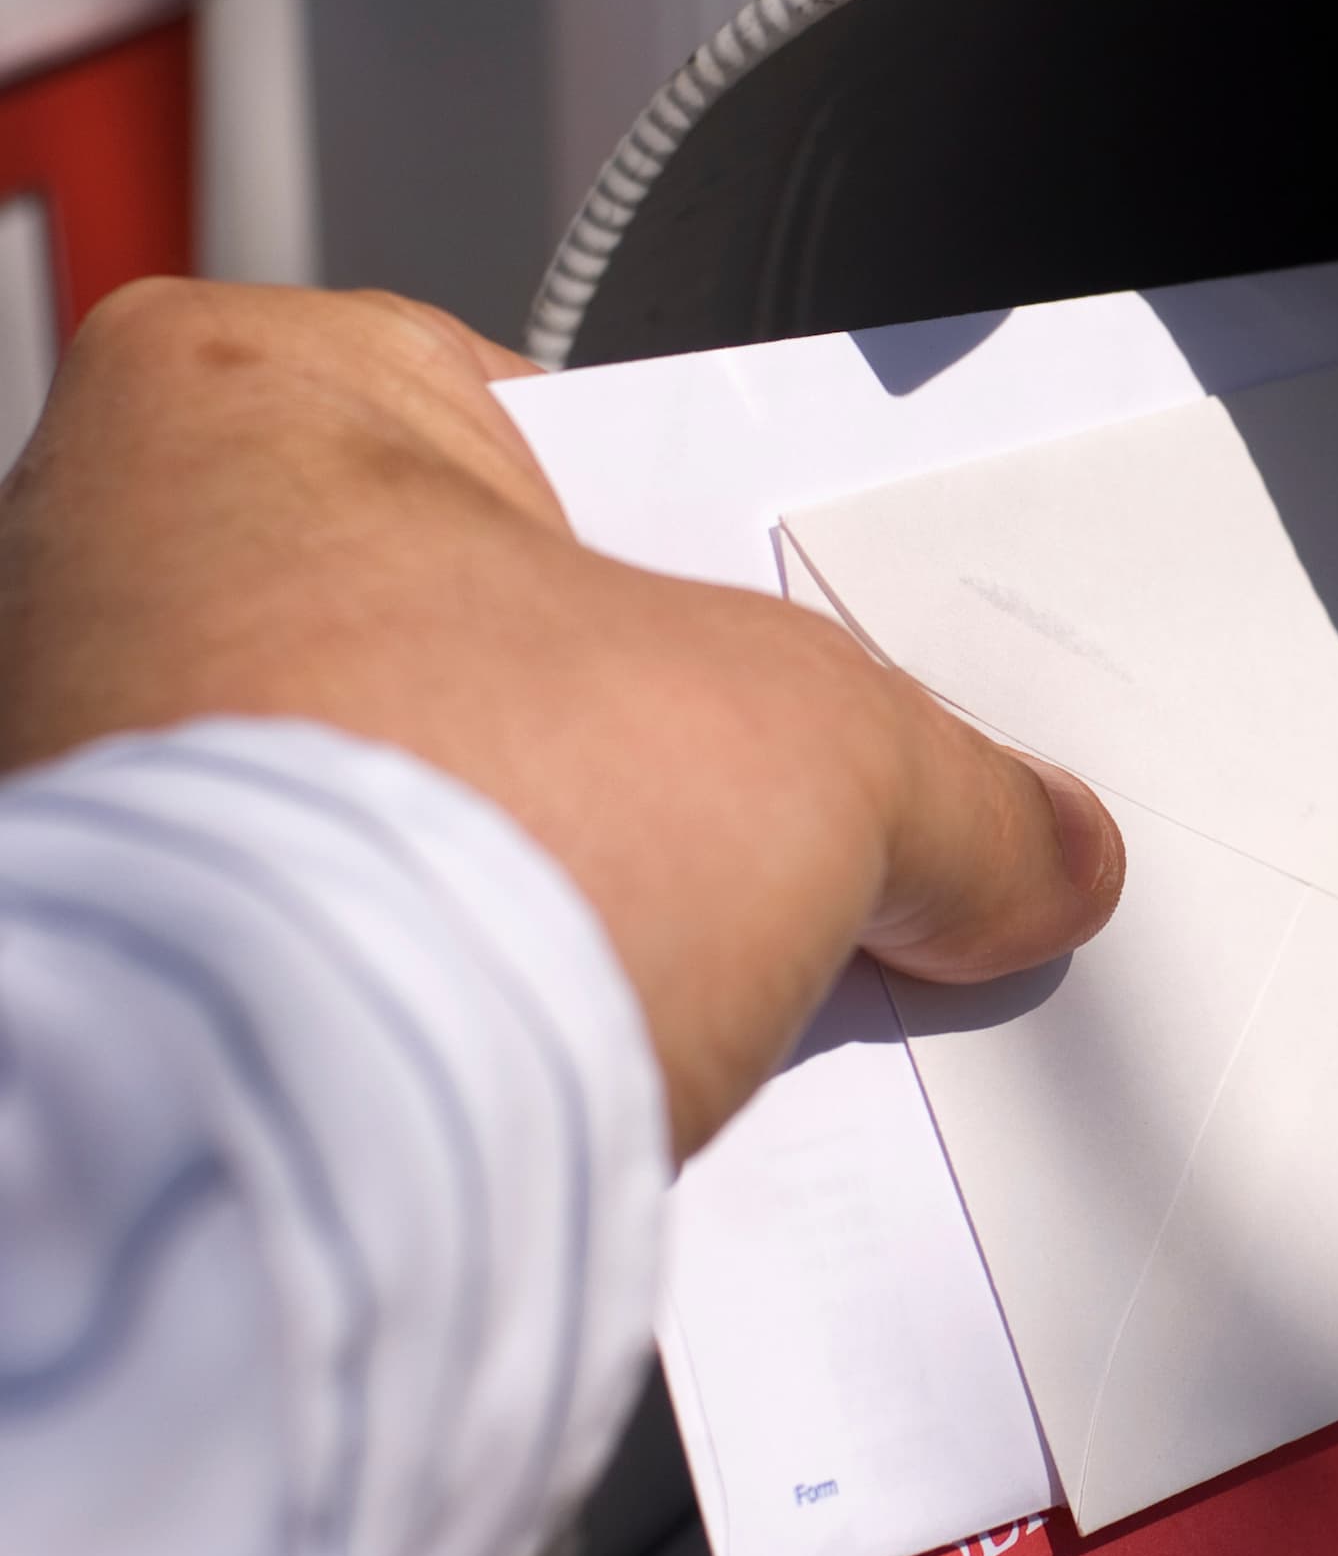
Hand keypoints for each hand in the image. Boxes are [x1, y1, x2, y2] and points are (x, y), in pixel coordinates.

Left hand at [0, 279, 1122, 1153]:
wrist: (274, 1160)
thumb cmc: (430, 847)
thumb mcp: (823, 749)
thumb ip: (958, 785)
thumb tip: (1025, 848)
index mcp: (244, 395)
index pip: (572, 441)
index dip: (728, 555)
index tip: (809, 649)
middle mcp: (107, 561)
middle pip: (491, 633)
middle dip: (639, 742)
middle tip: (767, 808)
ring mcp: (81, 772)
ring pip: (414, 801)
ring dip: (545, 880)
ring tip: (681, 947)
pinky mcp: (108, 970)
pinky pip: (343, 950)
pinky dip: (454, 995)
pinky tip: (577, 1044)